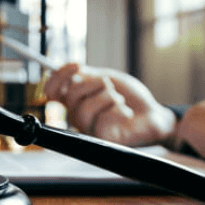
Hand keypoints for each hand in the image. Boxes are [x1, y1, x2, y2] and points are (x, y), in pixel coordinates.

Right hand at [43, 63, 176, 146]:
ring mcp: (88, 129)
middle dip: (93, 83)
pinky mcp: (102, 139)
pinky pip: (102, 121)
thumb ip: (85, 76)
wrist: (152, 114)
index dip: (59, 76)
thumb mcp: (105, 79)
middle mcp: (76, 116)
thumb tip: (72, 70)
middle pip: (69, 96)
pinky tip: (126, 113)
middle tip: (108, 84)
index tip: (78, 65)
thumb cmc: (129, 97)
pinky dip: (119, 111)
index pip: (51, 91)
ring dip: (108, 97)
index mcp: (74, 100)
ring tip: (120, 100)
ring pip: (85, 109)